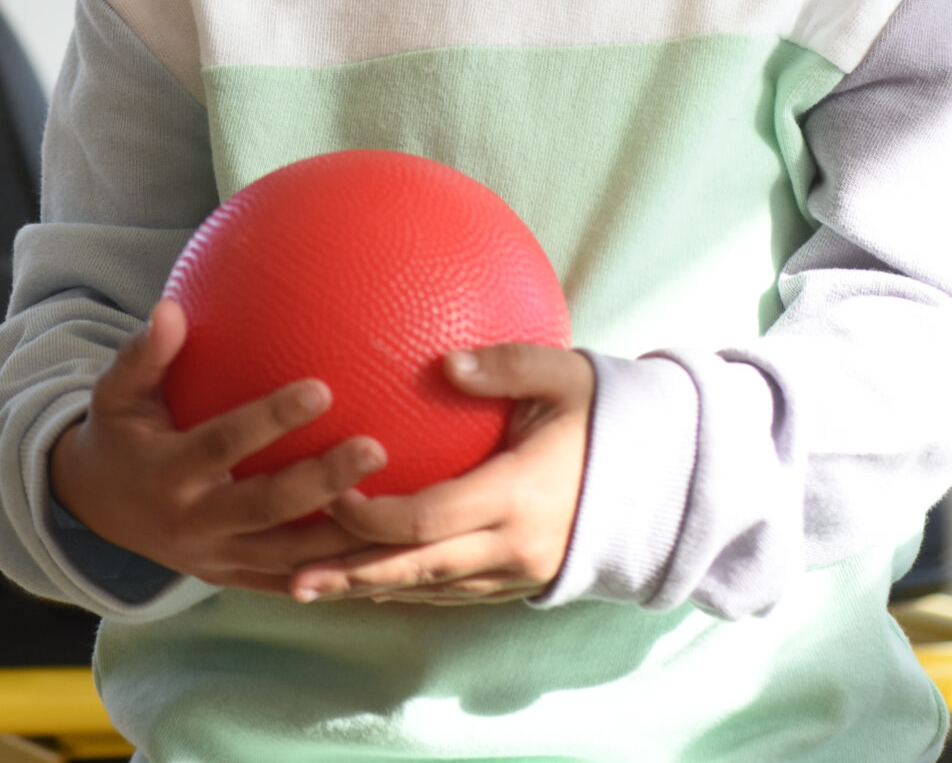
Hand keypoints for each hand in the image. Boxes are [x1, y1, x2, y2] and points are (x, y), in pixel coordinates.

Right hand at [48, 300, 386, 593]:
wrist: (98, 510)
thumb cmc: (120, 432)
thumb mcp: (114, 394)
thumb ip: (142, 355)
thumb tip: (169, 308)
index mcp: (167, 474)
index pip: (223, 446)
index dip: (269, 420)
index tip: (322, 387)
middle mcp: (193, 525)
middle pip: (267, 509)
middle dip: (321, 483)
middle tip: (377, 448)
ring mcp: (216, 560)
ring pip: (288, 557)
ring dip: (342, 536)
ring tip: (400, 505)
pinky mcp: (234, 579)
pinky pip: (289, 582)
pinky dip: (334, 574)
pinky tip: (385, 552)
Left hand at [286, 346, 592, 606]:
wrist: (663, 474)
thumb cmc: (608, 413)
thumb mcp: (565, 376)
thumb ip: (506, 365)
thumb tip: (443, 359)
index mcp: (518, 496)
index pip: (427, 520)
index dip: (372, 516)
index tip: (331, 493)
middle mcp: (512, 548)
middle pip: (412, 571)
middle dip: (349, 572)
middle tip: (288, 571)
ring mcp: (515, 574)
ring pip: (426, 590)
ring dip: (365, 588)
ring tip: (306, 586)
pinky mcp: (518, 583)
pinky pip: (450, 591)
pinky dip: (404, 587)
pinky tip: (368, 579)